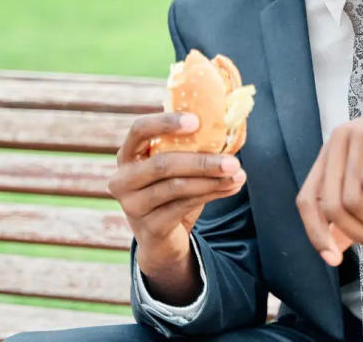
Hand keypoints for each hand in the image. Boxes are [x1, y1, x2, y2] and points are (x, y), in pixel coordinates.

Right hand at [107, 112, 246, 284]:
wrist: (162, 240)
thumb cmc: (171, 191)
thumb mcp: (175, 166)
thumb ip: (190, 145)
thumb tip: (230, 122)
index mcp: (128, 155)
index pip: (139, 130)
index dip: (165, 123)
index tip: (196, 121)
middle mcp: (123, 179)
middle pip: (163, 164)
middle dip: (201, 161)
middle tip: (233, 161)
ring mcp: (133, 205)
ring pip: (177, 187)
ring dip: (213, 180)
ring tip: (239, 175)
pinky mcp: (149, 227)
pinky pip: (184, 206)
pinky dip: (212, 194)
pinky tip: (231, 188)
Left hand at [296, 80, 362, 265]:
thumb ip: (357, 213)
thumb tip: (335, 248)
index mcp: (331, 154)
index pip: (307, 201)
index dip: (317, 235)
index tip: (336, 260)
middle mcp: (338, 141)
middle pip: (332, 207)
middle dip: (361, 234)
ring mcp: (359, 133)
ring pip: (353, 199)